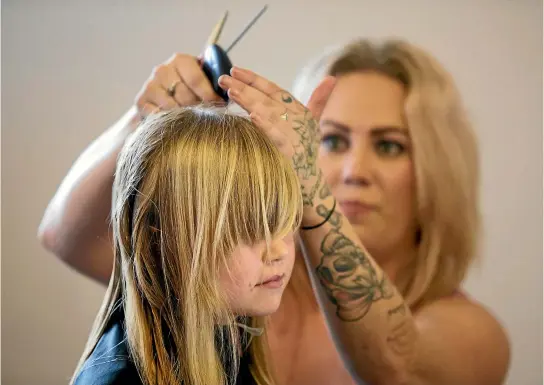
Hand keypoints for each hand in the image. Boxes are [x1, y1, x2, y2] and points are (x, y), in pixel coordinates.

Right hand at [134, 53, 222, 119]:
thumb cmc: (191, 91)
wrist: (162, 101)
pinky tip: (177, 124)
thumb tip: (231, 89)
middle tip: (208, 116)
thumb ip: (215, 80)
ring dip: (186, 117)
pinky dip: (169, 122)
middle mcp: (162, 70)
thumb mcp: (204, 80)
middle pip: (185, 95)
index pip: (196, 78)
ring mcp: (150, 85)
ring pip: (173, 107)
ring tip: (194, 121)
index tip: (219, 105)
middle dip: (199, 108)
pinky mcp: (141, 101)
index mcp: (181, 60)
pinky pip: (159, 116)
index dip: (209, 95)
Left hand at [218, 67, 334, 205]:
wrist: (312, 189)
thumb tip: (331, 78)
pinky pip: (277, 138)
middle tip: (223, 78)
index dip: (255, 79)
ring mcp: (297, 138)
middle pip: (269, 100)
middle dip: (245, 87)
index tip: (235, 70)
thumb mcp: (311, 127)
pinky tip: (252, 117)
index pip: (275, 90)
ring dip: (250, 101)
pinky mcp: (293, 155)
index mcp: (301, 112)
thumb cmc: (306, 156)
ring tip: (231, 91)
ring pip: (270, 114)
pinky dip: (267, 126)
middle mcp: (300, 122)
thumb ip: (318, 102)